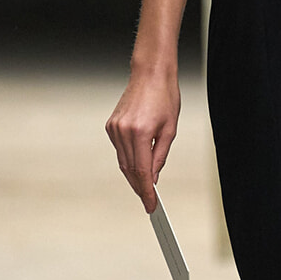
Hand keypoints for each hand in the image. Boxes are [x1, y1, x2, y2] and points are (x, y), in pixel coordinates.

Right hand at [106, 63, 180, 211]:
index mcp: (141, 133)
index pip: (142, 171)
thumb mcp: (170, 129)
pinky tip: (137, 166)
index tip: (151, 205)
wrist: (150, 74)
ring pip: (123, 162)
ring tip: (144, 188)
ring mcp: (114, 129)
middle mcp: (123, 132)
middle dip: (139, 188)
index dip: (146, 191)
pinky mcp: (110, 126)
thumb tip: (154, 177)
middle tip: (148, 201)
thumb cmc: (165, 97)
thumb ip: (161, 155)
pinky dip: (128, 160)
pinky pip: (119, 150)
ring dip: (133, 176)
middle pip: (129, 170)